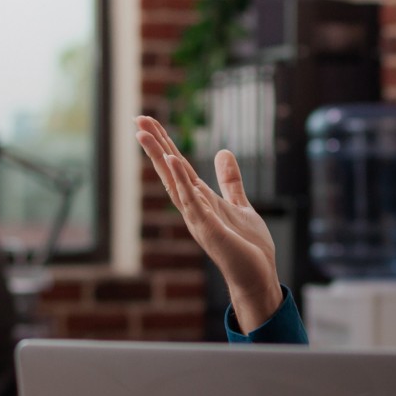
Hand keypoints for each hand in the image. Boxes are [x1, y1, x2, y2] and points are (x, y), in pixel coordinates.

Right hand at [134, 115, 281, 329]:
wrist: (257, 277)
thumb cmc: (247, 247)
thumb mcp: (238, 204)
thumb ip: (229, 180)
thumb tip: (223, 152)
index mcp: (199, 200)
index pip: (178, 167)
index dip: (165, 143)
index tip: (149, 121)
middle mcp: (193, 208)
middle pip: (170, 170)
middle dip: (155, 144)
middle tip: (138, 118)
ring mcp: (198, 219)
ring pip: (174, 183)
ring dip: (160, 157)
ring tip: (144, 133)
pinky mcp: (209, 229)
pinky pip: (193, 202)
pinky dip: (182, 182)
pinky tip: (172, 161)